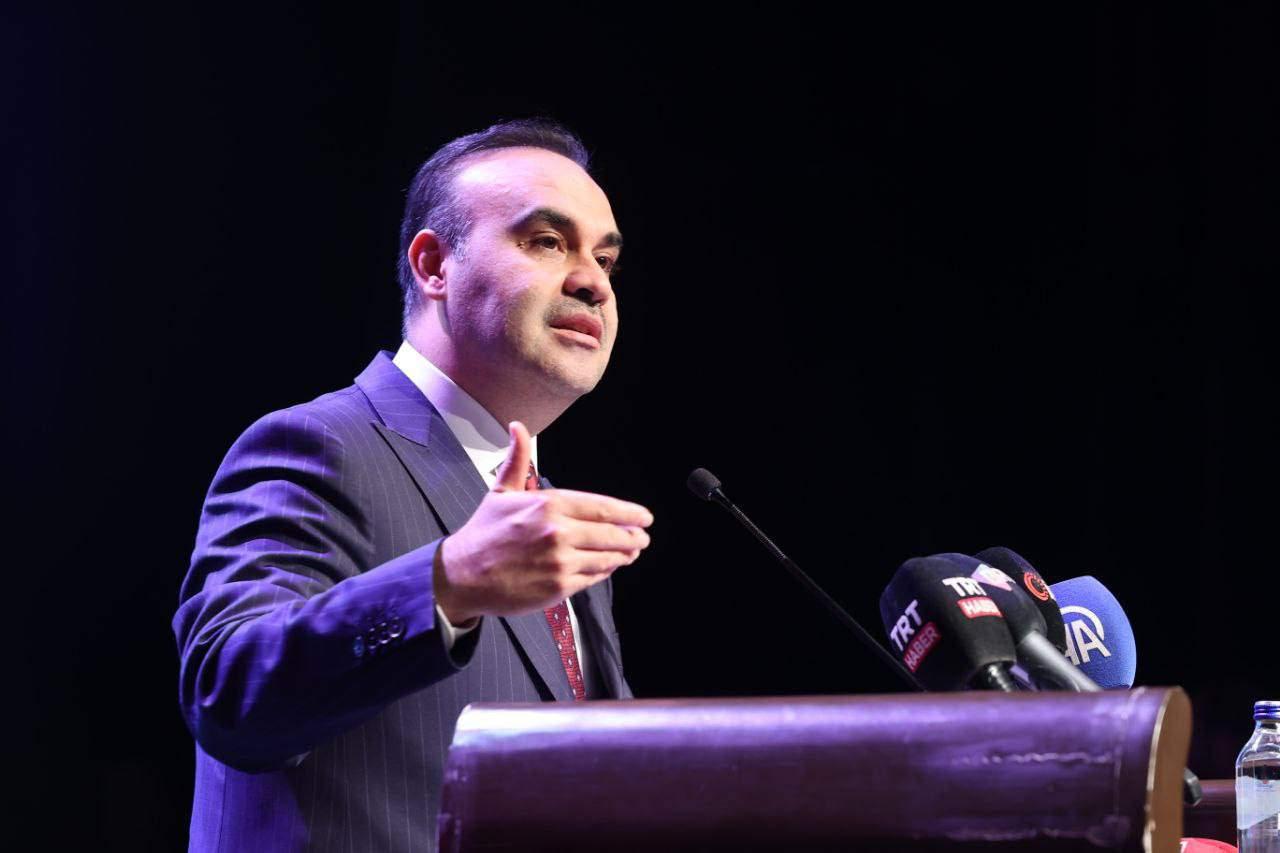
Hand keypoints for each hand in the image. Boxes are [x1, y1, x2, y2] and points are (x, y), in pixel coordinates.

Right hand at [433, 421, 652, 624]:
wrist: (462, 575)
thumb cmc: (483, 532)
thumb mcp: (501, 491)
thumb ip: (519, 459)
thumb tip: (518, 427)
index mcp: (549, 505)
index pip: (602, 508)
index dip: (629, 513)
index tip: (644, 517)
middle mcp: (558, 532)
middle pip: (611, 534)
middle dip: (633, 536)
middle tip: (642, 537)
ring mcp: (560, 562)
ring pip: (606, 558)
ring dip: (623, 555)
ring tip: (630, 552)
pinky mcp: (558, 588)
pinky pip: (592, 578)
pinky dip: (604, 572)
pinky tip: (608, 567)